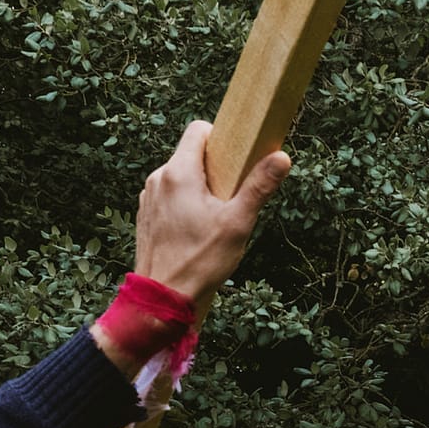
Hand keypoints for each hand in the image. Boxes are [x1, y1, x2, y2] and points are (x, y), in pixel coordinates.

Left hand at [133, 121, 290, 303]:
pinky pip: (169, 196)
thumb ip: (259, 187)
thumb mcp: (238, 223)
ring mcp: (149, 197)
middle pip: (190, 154)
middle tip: (231, 197)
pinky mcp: (146, 214)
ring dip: (199, 187)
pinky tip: (196, 230)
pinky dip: (184, 203)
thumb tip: (282, 158)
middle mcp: (159, 178)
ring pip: (179, 176)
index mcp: (179, 172)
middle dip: (214, 168)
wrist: (162, 298)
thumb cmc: (200, 261)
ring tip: (213, 218)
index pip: (198, 129)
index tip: (236, 159)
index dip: (220, 138)